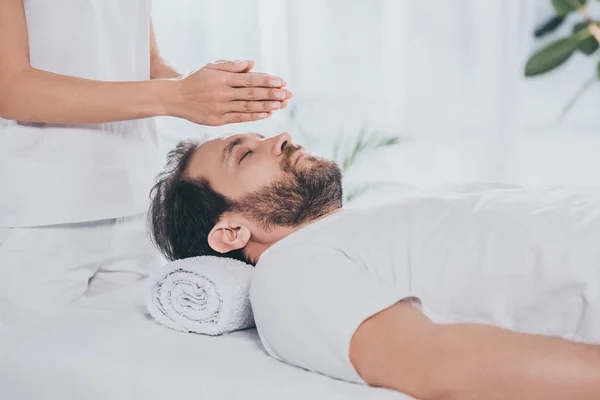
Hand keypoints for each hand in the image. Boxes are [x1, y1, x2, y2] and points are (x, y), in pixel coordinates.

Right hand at [169, 60, 291, 125]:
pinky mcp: (217, 120)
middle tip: (287, 94)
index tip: (281, 81)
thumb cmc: (195, 80)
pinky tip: (266, 114)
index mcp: (222, 78)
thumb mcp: (211, 68)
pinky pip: (239, 118)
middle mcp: (222, 93)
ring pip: (247, 107)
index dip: (266, 81)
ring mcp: (220, 108)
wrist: (174, 98)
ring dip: (266, 106)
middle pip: (251, 94)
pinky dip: (253, 116)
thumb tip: (252, 64)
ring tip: (281, 105)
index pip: (249, 79)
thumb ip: (231, 66)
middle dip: (271, 94)